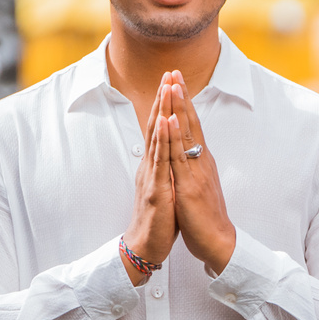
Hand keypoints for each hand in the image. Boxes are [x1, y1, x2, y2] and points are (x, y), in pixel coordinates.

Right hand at [121, 78, 177, 285]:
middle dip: (163, 99)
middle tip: (169, 72)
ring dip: (162, 110)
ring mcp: (152, 175)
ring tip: (167, 87)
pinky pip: (160, 160)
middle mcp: (151, 165)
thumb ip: (165, 169)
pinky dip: (163, 139)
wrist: (146, 246)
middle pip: (156, 126)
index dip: (165, 106)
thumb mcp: (164, 187)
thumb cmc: (158, 219)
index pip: (160, 129)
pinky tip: (166, 121)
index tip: (172, 82)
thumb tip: (169, 154)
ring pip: (157, 137)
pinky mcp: (156, 188)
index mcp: (155, 165)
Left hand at [163, 74, 236, 272]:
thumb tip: (188, 154)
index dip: (184, 104)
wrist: (219, 242)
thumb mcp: (198, 185)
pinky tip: (171, 120)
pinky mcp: (189, 185)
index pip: (192, 126)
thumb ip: (193, 168)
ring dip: (178, 107)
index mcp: (201, 160)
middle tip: (174, 72)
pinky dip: (175, 136)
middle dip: (181, 96)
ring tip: (172, 85)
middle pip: (190, 122)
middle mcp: (201, 160)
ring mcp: (196, 171)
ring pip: (185, 133)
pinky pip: (180, 157)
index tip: (176, 82)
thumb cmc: (206, 217)